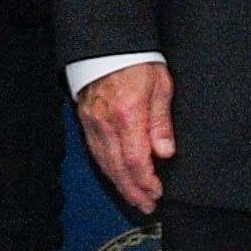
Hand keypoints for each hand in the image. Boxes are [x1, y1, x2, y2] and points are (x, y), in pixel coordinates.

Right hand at [78, 60, 175, 214]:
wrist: (107, 44)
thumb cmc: (137, 61)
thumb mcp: (160, 86)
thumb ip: (161, 122)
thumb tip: (165, 153)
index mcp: (128, 116)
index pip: (136, 160)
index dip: (146, 181)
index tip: (157, 192)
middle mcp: (106, 124)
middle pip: (118, 168)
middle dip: (133, 191)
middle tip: (146, 206)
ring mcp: (93, 123)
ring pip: (105, 163)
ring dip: (120, 185)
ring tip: (134, 198)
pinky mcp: (86, 121)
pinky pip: (96, 152)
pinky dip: (107, 169)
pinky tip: (117, 177)